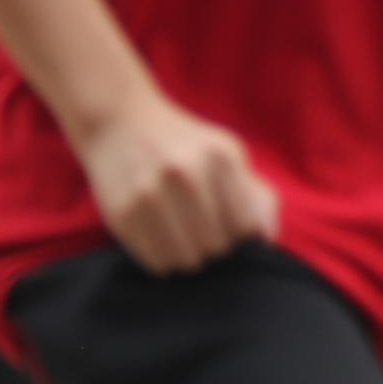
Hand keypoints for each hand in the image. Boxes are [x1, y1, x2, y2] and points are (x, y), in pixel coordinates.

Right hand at [75, 91, 279, 274]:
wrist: (116, 121)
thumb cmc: (184, 144)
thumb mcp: (228, 153)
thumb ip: (259, 196)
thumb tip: (265, 239)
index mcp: (219, 157)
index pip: (245, 229)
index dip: (240, 233)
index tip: (227, 222)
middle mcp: (183, 174)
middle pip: (217, 247)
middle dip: (214, 245)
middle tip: (201, 227)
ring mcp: (148, 194)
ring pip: (187, 261)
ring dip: (189, 256)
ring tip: (182, 235)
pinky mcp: (121, 213)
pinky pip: (156, 262)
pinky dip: (163, 257)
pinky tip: (160, 236)